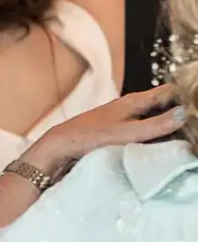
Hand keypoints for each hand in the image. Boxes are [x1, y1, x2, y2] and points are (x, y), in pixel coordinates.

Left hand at [22, 84, 184, 178]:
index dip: (188, 96)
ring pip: (156, 121)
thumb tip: (184, 114)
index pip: (171, 92)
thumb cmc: (88, 138)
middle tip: (194, 128)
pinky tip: (165, 148)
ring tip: (187, 138)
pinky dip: (157, 138)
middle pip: (166, 106)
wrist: (57, 150)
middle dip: (182, 114)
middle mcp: (132, 108)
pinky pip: (145, 133)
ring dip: (170, 128)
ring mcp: (126, 121)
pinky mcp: (120, 135)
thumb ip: (155, 125)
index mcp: (135, 101)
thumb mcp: (126, 133)